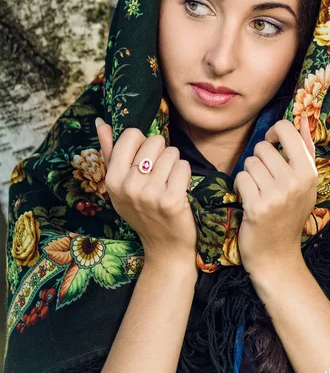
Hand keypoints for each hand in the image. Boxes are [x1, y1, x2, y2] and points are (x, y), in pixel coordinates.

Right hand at [95, 119, 197, 272]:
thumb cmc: (142, 211)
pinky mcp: (171, 201)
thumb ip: (110, 153)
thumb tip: (101, 124)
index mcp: (112, 180)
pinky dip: (185, 176)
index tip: (144, 162)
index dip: (142, 144)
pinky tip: (179, 191)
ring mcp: (149, 195)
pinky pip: (184, 167)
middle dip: (161, 154)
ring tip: (168, 184)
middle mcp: (128, 186)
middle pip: (154, 141)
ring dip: (174, 165)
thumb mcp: (120, 185)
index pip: (132, 134)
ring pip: (172, 153)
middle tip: (158, 177)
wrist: (164, 248)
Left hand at [233, 114, 316, 276]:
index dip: (273, 133)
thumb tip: (303, 117)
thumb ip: (305, 149)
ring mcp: (277, 195)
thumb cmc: (289, 215)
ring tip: (257, 191)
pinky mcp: (257, 207)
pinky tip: (248, 199)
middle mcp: (296, 182)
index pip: (287, 130)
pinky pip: (240, 178)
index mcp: (309, 172)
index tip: (271, 144)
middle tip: (264, 179)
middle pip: (262, 147)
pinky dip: (240, 187)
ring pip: (249, 163)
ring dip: (248, 175)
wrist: (277, 257)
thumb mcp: (305, 183)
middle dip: (258, 160)